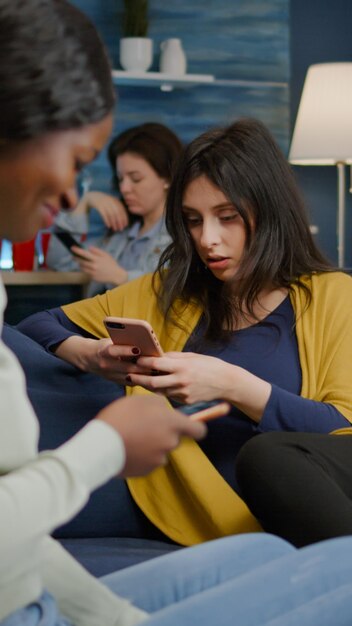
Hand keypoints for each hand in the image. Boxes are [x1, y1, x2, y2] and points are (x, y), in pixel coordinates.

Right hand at [54, 336, 151, 383]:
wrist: (89, 359)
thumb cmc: (104, 346)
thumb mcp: (109, 341)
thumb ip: (122, 342)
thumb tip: (142, 341)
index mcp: (103, 352)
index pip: (113, 351)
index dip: (125, 350)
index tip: (137, 348)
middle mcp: (106, 365)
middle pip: (127, 367)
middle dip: (142, 365)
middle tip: (156, 361)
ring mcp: (111, 376)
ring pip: (131, 377)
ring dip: (144, 373)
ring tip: (157, 368)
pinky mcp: (116, 382)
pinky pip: (131, 382)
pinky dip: (142, 378)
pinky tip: (152, 374)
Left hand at [71, 245, 127, 284]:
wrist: (115, 275)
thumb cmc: (111, 264)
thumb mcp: (106, 255)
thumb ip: (97, 251)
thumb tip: (89, 248)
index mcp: (96, 259)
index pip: (84, 254)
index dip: (77, 250)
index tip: (72, 247)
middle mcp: (93, 266)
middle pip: (81, 261)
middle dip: (76, 258)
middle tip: (73, 256)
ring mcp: (92, 272)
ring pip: (82, 267)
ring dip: (81, 264)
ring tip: (83, 262)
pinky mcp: (92, 277)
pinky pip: (86, 272)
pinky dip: (85, 269)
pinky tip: (89, 268)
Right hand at [75, 191, 128, 230]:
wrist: (91, 196)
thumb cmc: (103, 202)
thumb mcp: (111, 203)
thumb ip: (117, 209)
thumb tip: (122, 221)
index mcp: (115, 200)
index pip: (122, 210)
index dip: (124, 218)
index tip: (125, 225)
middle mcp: (111, 201)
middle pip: (117, 213)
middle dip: (120, 222)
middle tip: (121, 229)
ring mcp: (105, 203)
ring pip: (111, 214)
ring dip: (114, 223)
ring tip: (115, 229)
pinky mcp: (99, 206)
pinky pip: (104, 214)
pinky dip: (107, 220)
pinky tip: (109, 226)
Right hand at [97, 395, 206, 475]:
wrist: (102, 444)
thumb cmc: (122, 416)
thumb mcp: (141, 400)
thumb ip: (159, 404)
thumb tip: (165, 410)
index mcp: (173, 424)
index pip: (199, 430)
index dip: (195, 427)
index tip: (189, 426)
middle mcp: (170, 443)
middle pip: (175, 439)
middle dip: (164, 434)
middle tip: (144, 426)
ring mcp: (159, 459)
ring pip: (161, 450)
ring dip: (152, 445)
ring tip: (132, 437)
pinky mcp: (147, 471)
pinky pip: (149, 461)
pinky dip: (142, 456)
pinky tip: (128, 448)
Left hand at [128, 352, 271, 421]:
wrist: (227, 383)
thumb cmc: (210, 365)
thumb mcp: (192, 356)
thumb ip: (174, 357)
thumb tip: (157, 356)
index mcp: (182, 366)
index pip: (156, 364)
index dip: (143, 362)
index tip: (135, 360)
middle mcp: (181, 381)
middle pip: (152, 382)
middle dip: (139, 378)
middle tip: (129, 375)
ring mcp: (183, 394)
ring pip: (159, 391)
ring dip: (148, 386)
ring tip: (140, 380)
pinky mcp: (186, 402)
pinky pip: (169, 396)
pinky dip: (163, 391)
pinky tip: (159, 386)